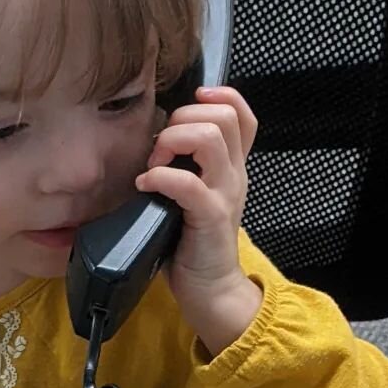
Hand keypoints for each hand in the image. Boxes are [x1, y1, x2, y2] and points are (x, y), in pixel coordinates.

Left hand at [136, 85, 263, 351]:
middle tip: (160, 149)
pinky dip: (159, 177)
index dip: (220, 96)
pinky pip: (186, 182)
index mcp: (232, 167)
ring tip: (154, 166)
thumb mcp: (194, 196)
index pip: (242, 114)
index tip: (190, 105)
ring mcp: (225, 193)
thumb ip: (187, 167)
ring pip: (209, 138)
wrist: (211, 290)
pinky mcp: (210, 216)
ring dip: (172, 142)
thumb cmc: (191, 243)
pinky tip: (145, 187)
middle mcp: (234, 174)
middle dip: (183, 118)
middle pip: (223, 116)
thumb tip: (154, 139)